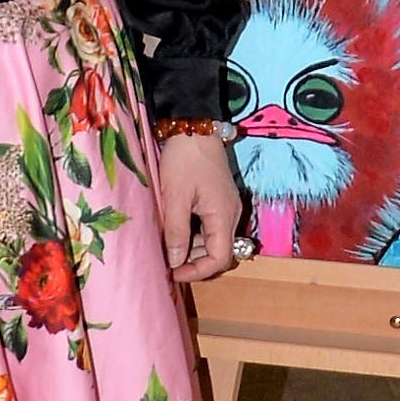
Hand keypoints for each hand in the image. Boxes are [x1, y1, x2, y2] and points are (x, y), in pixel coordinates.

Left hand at [158, 132, 241, 284]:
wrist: (194, 127)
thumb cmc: (184, 159)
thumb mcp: (175, 197)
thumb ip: (177, 231)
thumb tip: (176, 261)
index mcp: (223, 215)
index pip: (220, 258)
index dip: (198, 271)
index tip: (174, 273)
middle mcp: (230, 215)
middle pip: (219, 252)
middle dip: (195, 262)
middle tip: (168, 262)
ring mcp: (226, 207)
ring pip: (214, 241)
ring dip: (193, 249)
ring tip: (169, 247)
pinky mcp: (219, 200)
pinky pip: (210, 227)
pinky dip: (195, 235)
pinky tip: (177, 231)